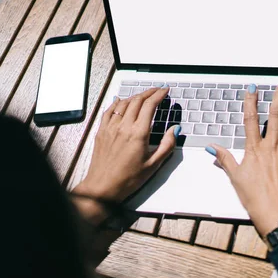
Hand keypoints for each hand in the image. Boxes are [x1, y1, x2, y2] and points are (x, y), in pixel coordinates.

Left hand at [72, 86, 179, 224]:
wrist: (102, 187)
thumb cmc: (128, 179)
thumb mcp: (154, 165)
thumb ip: (167, 145)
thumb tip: (175, 130)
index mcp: (138, 133)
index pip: (150, 105)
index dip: (159, 95)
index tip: (165, 90)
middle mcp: (124, 127)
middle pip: (137, 101)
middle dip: (149, 92)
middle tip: (157, 90)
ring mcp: (111, 128)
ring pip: (124, 103)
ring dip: (135, 96)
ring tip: (143, 96)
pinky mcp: (101, 132)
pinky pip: (109, 111)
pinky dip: (117, 103)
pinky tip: (120, 101)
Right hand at [206, 81, 277, 236]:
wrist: (274, 213)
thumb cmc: (255, 198)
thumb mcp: (235, 177)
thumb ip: (225, 159)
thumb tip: (212, 147)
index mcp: (255, 149)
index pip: (251, 119)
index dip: (251, 102)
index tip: (252, 88)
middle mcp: (272, 146)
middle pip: (275, 116)